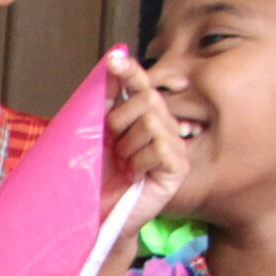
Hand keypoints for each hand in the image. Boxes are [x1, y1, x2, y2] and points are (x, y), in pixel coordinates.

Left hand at [102, 47, 189, 251]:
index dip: (131, 71)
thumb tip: (110, 66)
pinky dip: (139, 161)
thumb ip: (106, 103)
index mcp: (144, 118)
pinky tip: (135, 174)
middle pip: (146, 100)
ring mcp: (174, 147)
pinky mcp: (178, 167)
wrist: (98, 216)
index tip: (114, 59)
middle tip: (113, 145)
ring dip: (127, 146)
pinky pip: (159, 147)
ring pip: (150, 123)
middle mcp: (164, 128)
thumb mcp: (97, 135)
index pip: (142, 86)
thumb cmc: (97, 177)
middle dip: (120, 121)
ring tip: (124, 165)